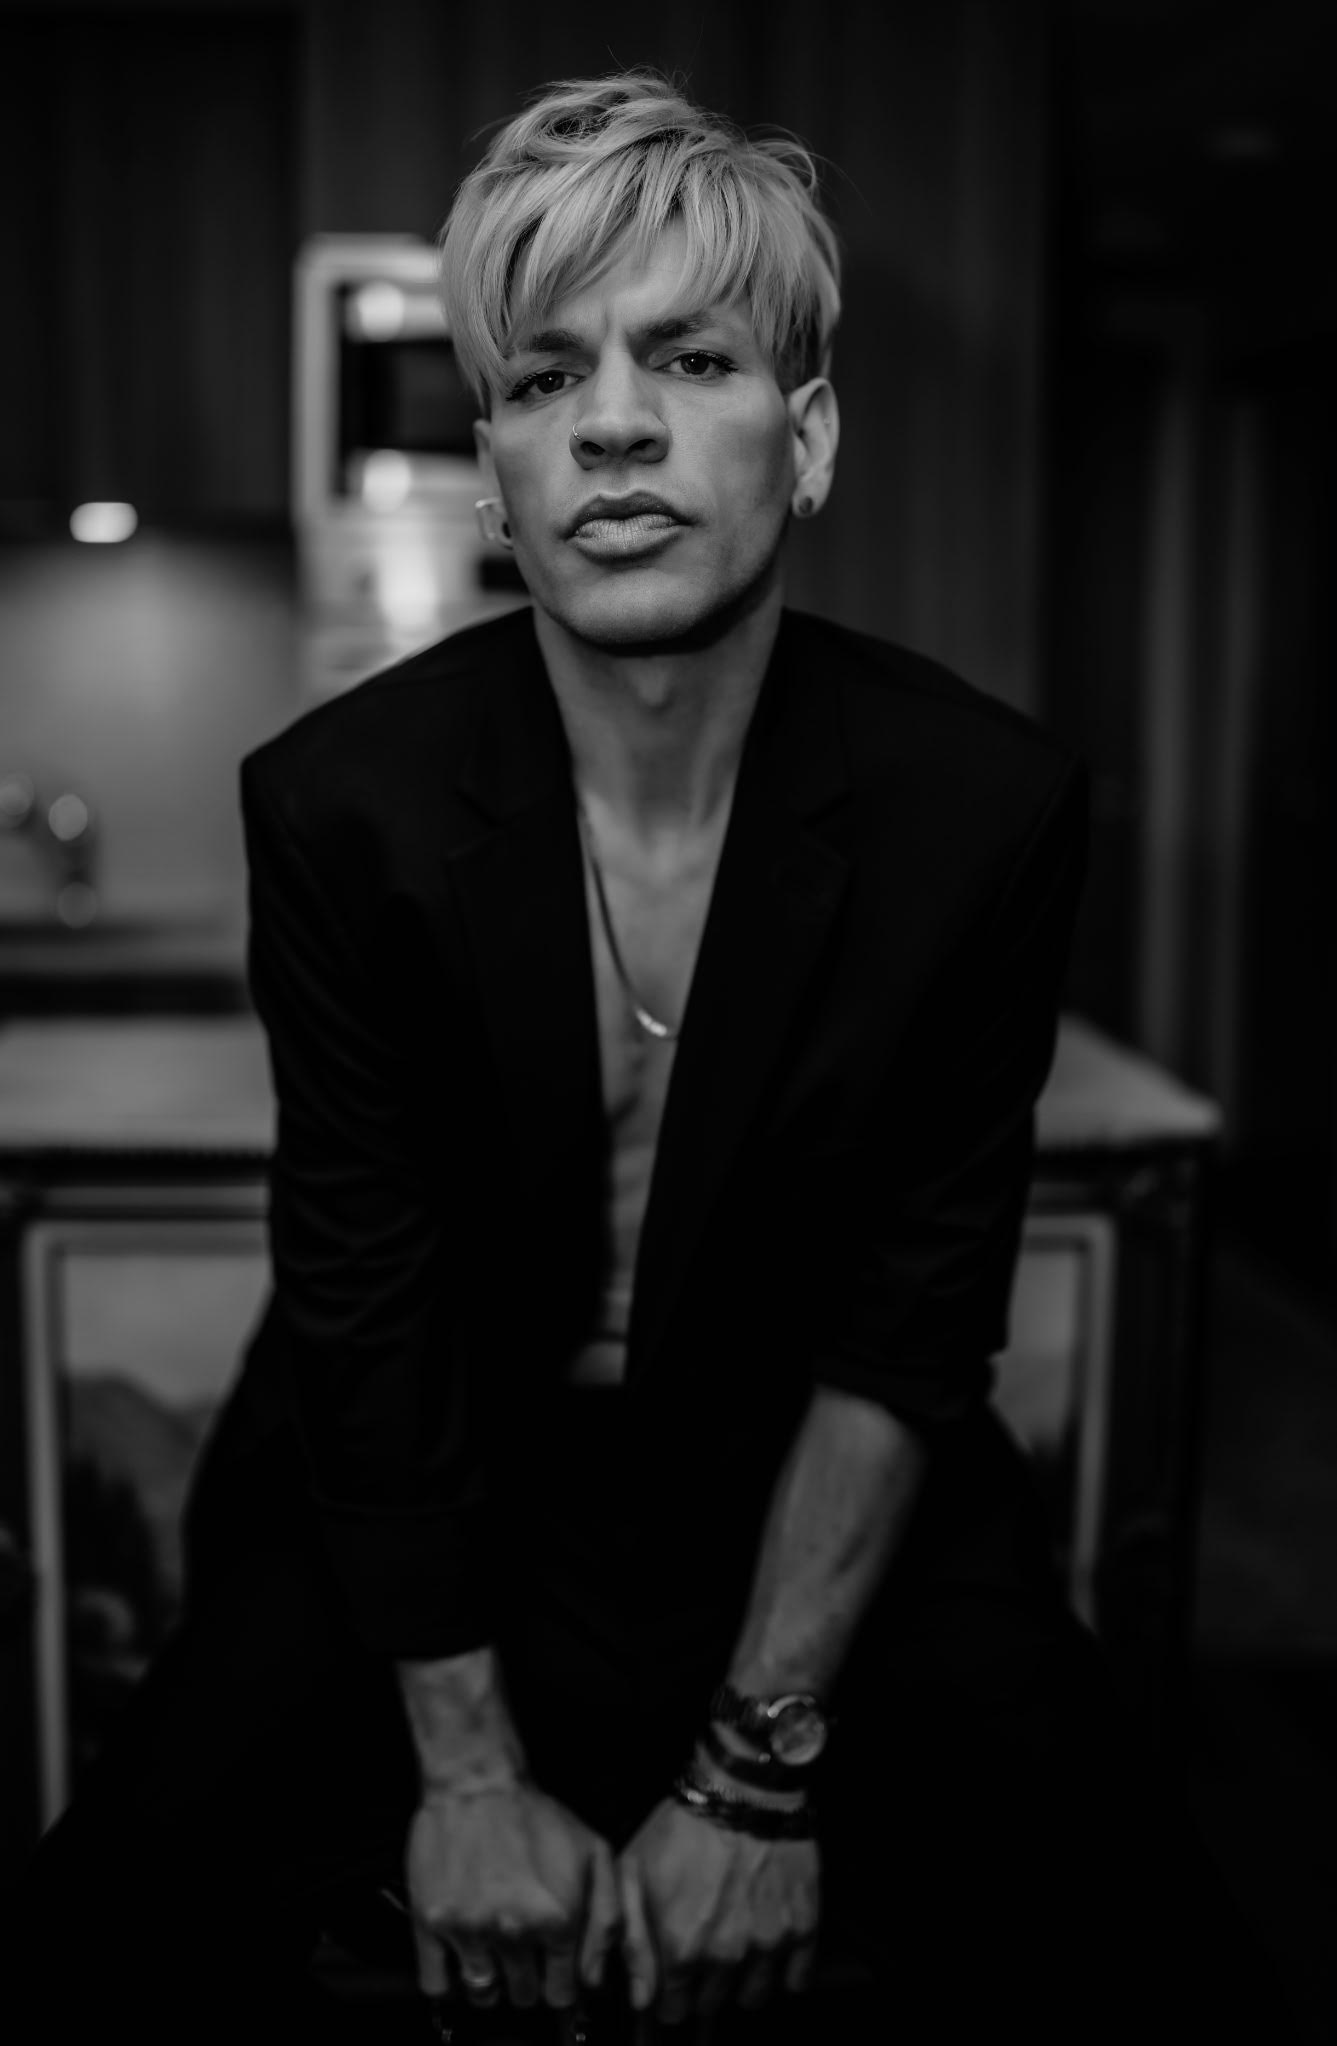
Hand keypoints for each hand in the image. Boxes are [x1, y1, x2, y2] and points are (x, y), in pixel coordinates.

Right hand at [405, 1780, 620, 2011]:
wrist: (479, 1782)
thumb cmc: (537, 1816)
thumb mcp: (594, 1853)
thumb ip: (607, 1919)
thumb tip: (593, 1979)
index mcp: (557, 1918)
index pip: (561, 1994)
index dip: (558, 1985)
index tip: (551, 1972)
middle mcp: (514, 1930)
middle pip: (523, 1995)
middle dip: (526, 1979)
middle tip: (522, 1951)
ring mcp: (469, 1929)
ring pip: (482, 1994)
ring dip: (490, 1982)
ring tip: (492, 1951)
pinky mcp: (431, 1923)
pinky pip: (436, 1985)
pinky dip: (449, 1981)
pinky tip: (460, 1955)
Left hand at [617, 1796, 819, 2024]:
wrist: (743, 1790)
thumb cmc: (684, 1828)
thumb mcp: (635, 1873)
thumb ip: (631, 1942)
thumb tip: (639, 2000)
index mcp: (682, 1946)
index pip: (673, 2012)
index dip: (669, 1999)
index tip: (672, 1983)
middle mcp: (726, 1956)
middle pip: (711, 2006)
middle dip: (702, 1988)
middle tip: (702, 1950)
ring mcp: (768, 1944)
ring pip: (752, 1997)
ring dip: (741, 1982)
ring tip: (734, 1943)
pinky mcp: (802, 1928)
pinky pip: (796, 1979)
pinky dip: (784, 1971)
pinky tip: (767, 1944)